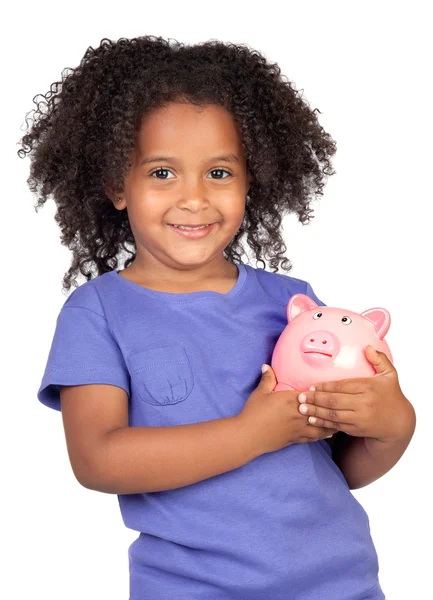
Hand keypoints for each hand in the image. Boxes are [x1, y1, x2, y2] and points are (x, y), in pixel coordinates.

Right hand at [236, 365, 338, 457]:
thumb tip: (266, 366)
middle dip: (332, 409)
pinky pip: (313, 437)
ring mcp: (299, 429)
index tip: (331, 391)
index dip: (322, 393)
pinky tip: (328, 434)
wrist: (248, 435)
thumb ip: (267, 379)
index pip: (313, 396)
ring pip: (320, 426)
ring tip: (341, 421)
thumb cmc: (254, 412)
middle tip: (343, 406)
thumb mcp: (260, 393)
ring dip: (331, 424)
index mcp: (292, 400)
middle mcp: (299, 414)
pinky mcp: (295, 439)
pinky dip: (322, 435)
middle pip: (321, 411)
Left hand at [297, 345, 414, 442]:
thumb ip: (379, 360)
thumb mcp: (390, 375)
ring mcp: (360, 418)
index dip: (326, 386)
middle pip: (335, 401)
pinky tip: (312, 419)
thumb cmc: (391, 395)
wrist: (398, 422)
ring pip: (334, 415)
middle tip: (301, 396)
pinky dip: (323, 423)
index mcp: (368, 388)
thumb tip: (368, 347)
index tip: (312, 386)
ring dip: (316, 412)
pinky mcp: (356, 429)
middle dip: (316, 399)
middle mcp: (364, 404)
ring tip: (302, 408)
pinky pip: (337, 426)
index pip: (343, 386)